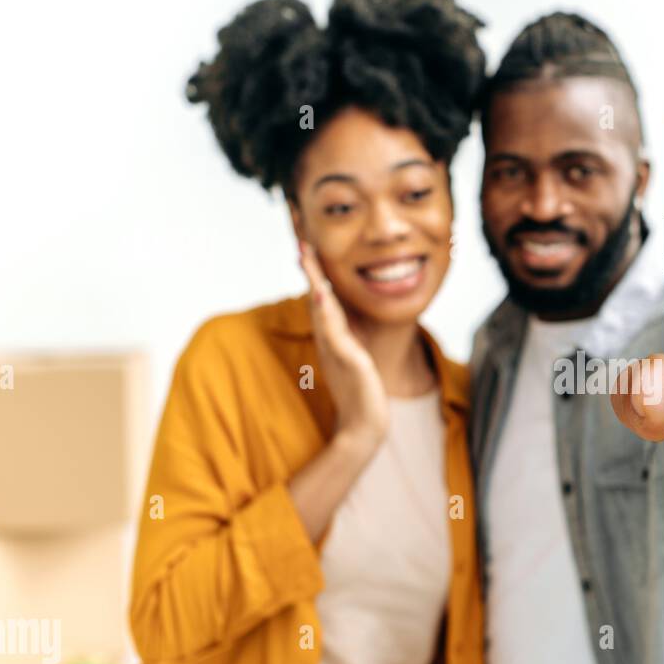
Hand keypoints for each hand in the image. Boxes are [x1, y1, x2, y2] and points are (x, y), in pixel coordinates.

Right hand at [298, 240, 387, 454]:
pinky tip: (321, 295)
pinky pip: (334, 332)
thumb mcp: (355, 357)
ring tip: (306, 255)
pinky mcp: (347, 360)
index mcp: (332, 336)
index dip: (314, 270)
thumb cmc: (361, 392)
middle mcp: (329, 339)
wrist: (365, 426)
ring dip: (313, 281)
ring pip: (321, 309)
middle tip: (299, 237)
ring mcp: (336, 349)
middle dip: (308, 267)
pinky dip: (326, 312)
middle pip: (314, 295)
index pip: (320, 296)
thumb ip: (348, 337)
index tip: (307, 243)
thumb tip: (346, 321)